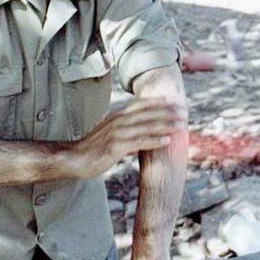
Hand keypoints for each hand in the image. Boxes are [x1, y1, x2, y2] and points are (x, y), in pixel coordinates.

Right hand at [72, 98, 186, 178]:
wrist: (75, 158)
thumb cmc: (93, 147)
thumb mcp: (109, 131)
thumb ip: (124, 125)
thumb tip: (140, 125)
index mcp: (117, 115)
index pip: (141, 104)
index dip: (159, 102)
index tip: (175, 101)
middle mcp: (118, 120)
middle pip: (147, 113)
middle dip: (167, 111)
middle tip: (185, 112)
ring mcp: (117, 133)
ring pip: (146, 126)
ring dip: (165, 124)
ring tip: (181, 125)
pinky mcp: (116, 147)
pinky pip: (139, 142)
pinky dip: (154, 140)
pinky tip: (167, 141)